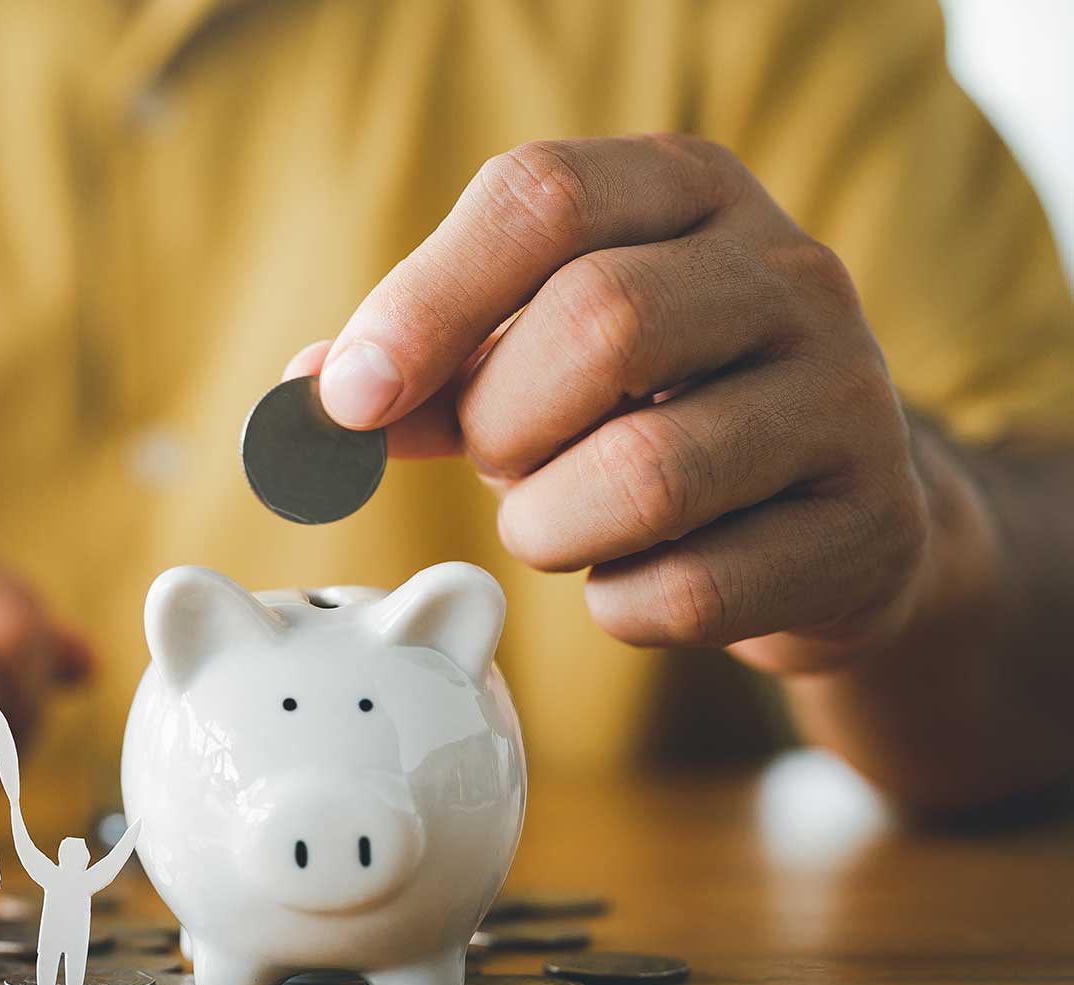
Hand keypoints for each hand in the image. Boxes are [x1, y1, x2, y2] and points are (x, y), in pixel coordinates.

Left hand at [290, 134, 938, 673]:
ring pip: (645, 472)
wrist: (832, 516)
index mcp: (687, 191)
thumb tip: (302, 404)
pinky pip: (689, 592)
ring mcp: (849, 397)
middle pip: (600, 321)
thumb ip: (424, 366)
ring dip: (548, 525)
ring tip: (557, 521)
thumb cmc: (644, 413)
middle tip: (494, 461)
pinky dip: (619, 606)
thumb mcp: (534, 356)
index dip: (423, 300)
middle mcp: (788, 271)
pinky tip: (635, 578)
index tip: (346, 397)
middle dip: (501, 421)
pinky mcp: (870, 526)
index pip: (541, 197)